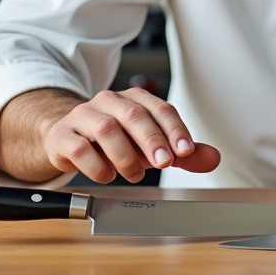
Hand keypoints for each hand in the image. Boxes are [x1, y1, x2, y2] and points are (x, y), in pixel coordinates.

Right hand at [41, 87, 220, 183]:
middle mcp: (110, 102)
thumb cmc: (115, 141)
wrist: (66, 137)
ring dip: (125, 156)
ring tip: (134, 174)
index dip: (175, 130)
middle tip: (164, 164)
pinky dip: (96, 166)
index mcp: (135, 99)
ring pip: (107, 129)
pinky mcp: (63, 134)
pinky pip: (79, 147)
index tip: (185, 151)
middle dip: (153, 141)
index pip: (160, 109)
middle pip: (135, 116)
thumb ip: (182, 153)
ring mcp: (84, 116)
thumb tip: (212, 159)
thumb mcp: (151, 146)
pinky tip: (107, 175)